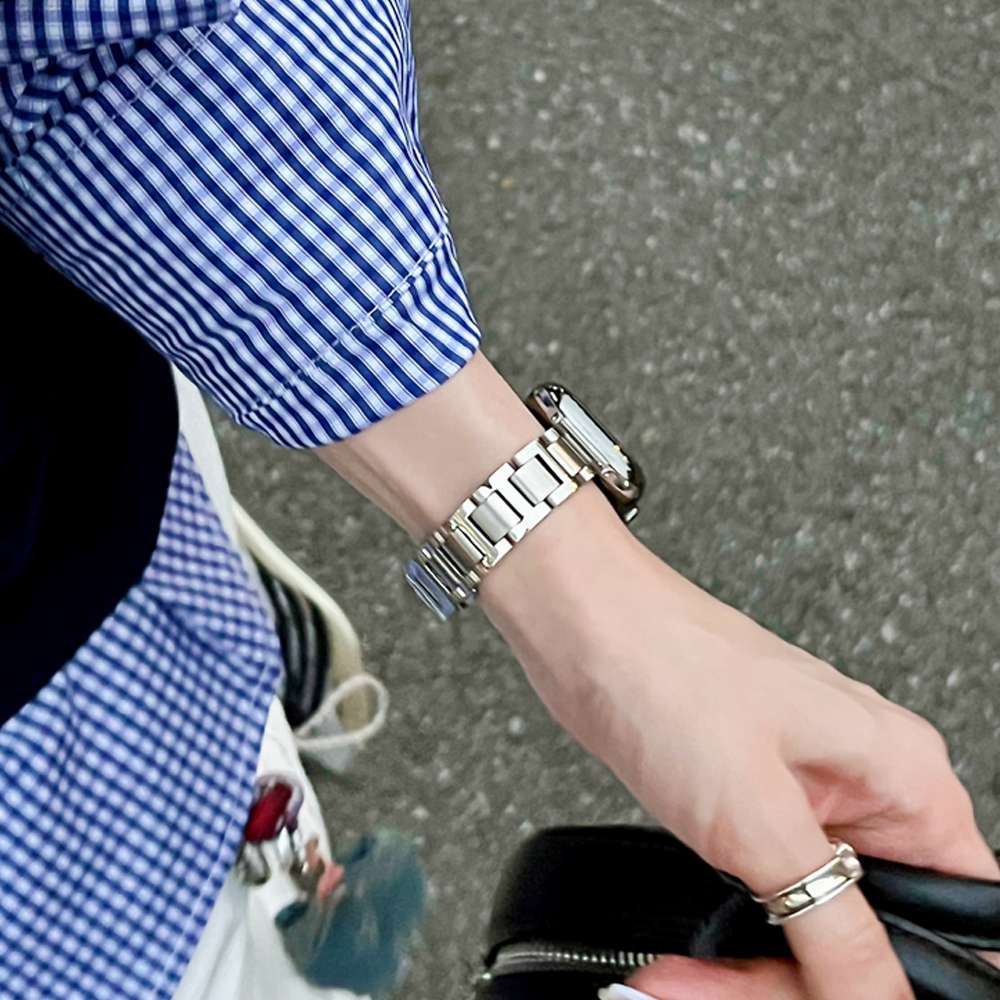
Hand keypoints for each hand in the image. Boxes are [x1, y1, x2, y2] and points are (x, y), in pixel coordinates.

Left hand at [318, 351, 997, 998]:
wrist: (582, 623)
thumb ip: (832, 920)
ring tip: (691, 979)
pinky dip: (732, 937)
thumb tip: (880, 995)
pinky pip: (766, 894)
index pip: (959, 916)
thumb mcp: (756, 815)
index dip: (905, 977)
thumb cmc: (664, 667)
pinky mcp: (749, 802)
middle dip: (805, 981)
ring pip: (815, 924)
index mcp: (902, 777)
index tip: (833, 995)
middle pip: (879, 935)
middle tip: (733, 991)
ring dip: (758, 969)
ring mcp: (806, 796)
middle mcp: (866, 786)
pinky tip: (695, 957)